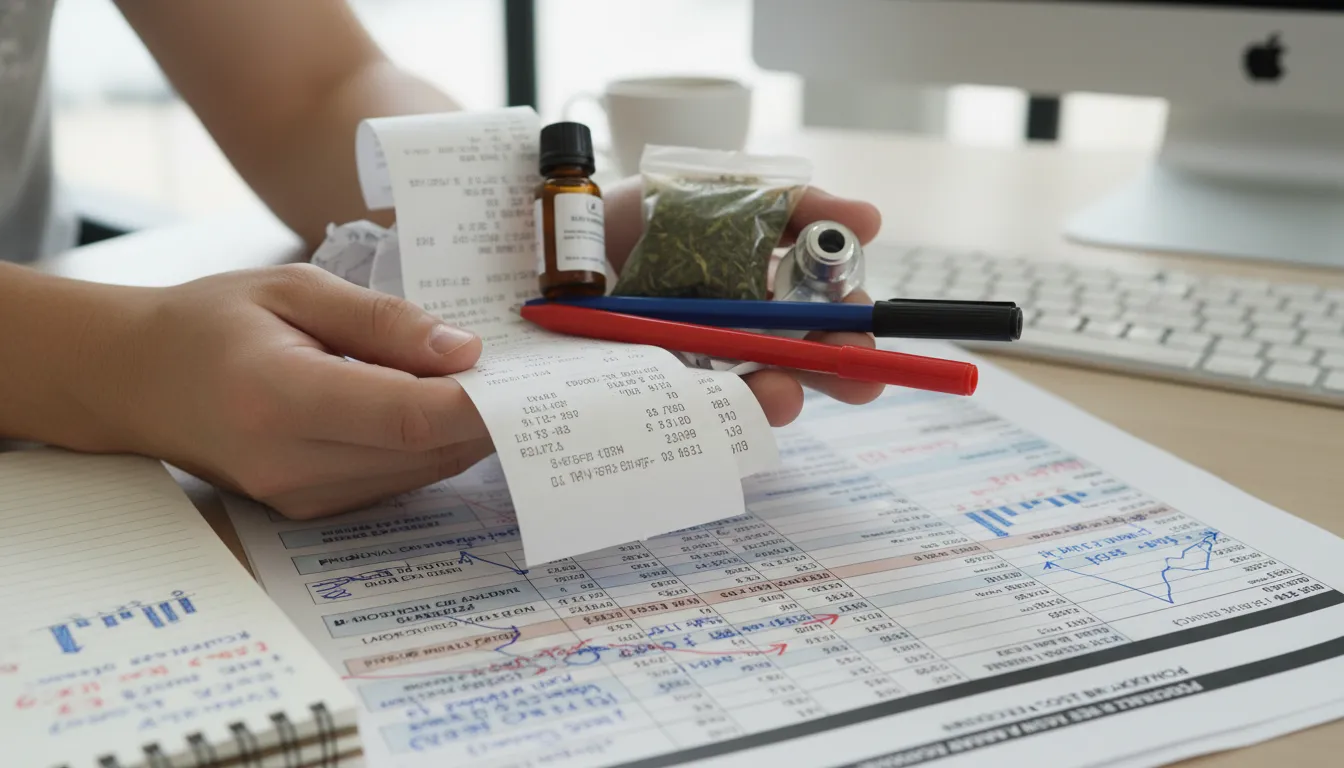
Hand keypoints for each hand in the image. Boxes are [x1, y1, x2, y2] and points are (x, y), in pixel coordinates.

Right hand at [88, 265, 491, 518]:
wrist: (135, 381)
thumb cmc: (212, 321)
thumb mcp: (295, 290)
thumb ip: (383, 321)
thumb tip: (465, 350)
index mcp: (282, 399)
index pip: (408, 417)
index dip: (479, 403)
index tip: (528, 377)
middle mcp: (292, 464)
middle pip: (426, 452)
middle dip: (488, 416)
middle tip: (532, 375)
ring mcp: (300, 497)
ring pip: (420, 472)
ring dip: (464, 434)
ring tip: (494, 385)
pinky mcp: (309, 509)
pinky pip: (395, 481)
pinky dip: (429, 447)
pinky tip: (442, 408)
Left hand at [603, 180, 885, 425]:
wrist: (544, 245)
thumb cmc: (629, 216)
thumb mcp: (712, 190)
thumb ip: (789, 202)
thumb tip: (872, 219)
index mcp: (755, 290)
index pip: (817, 312)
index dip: (847, 319)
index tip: (864, 319)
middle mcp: (734, 336)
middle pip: (800, 360)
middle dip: (836, 368)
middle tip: (861, 374)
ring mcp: (695, 371)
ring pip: (753, 396)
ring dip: (781, 396)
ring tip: (789, 392)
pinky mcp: (652, 401)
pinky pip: (696, 420)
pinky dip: (717, 414)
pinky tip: (724, 400)